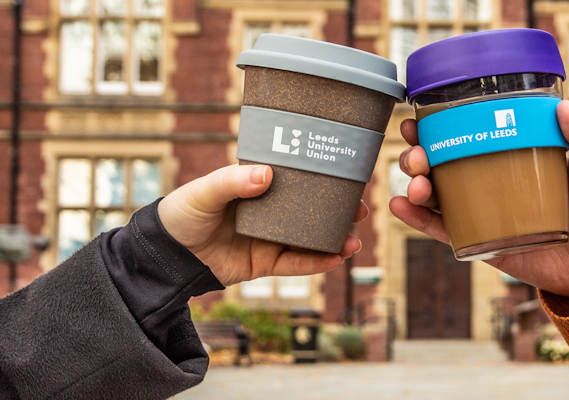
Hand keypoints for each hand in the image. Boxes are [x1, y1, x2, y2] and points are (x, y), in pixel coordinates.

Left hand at [158, 164, 363, 285]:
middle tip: (360, 209)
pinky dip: (316, 263)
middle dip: (338, 212)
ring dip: (334, 240)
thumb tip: (267, 174)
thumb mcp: (205, 191)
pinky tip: (336, 258)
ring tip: (354, 240)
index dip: (322, 179)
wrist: (166, 255)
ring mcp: (269, 238)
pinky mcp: (264, 264)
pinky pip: (296, 264)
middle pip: (312, 211)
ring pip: (310, 239)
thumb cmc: (182, 213)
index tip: (347, 175)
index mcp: (258, 187)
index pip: (296, 180)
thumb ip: (233, 181)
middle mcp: (269, 212)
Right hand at [389, 100, 568, 299]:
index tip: (418, 116)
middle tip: (417, 155)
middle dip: (417, 154)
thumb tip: (567, 109)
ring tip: (415, 185)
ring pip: (435, 194)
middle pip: (440, 161)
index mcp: (509, 153)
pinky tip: (399, 207)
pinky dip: (418, 220)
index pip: (465, 132)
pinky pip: (442, 229)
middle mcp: (489, 179)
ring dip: (414, 184)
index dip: (437, 123)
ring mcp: (482, 210)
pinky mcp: (480, 241)